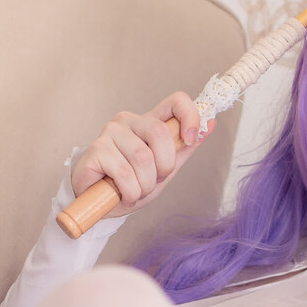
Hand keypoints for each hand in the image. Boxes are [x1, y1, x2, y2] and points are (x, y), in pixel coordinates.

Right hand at [68, 91, 211, 210]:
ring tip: (135, 190)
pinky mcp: (96, 149)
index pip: (175, 101)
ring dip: (144, 185)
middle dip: (163, 166)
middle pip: (160, 133)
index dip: (190, 116)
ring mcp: (110, 132)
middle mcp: (129, 121)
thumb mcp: (165, 170)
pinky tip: (123, 194)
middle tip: (152, 180)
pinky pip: (124, 173)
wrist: (100, 205)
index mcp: (149, 122)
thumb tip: (210, 124)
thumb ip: (184, 148)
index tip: (190, 139)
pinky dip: (129, 192)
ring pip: (143, 158)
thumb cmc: (130, 185)